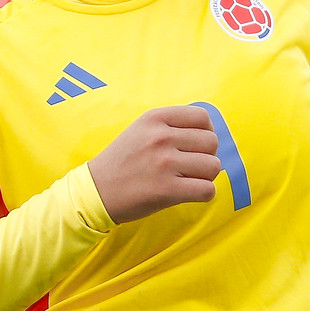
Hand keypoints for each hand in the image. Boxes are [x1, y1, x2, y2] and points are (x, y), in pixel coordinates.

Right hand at [87, 106, 220, 223]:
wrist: (95, 191)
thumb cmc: (125, 161)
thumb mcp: (142, 130)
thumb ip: (172, 126)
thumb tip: (211, 132)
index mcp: (154, 118)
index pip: (202, 116)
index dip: (206, 132)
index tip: (196, 146)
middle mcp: (159, 137)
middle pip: (212, 142)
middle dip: (207, 156)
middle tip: (190, 166)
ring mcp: (163, 163)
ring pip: (214, 166)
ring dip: (206, 176)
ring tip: (188, 179)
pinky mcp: (166, 189)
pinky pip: (207, 190)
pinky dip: (204, 194)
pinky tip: (188, 193)